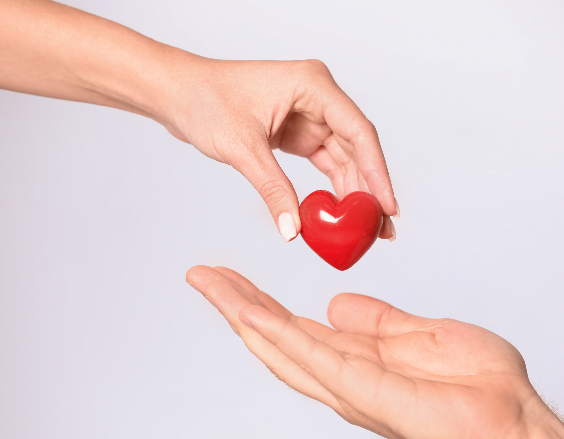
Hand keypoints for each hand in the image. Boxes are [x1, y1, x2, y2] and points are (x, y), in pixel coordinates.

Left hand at [159, 58, 398, 241]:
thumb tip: (294, 229)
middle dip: (370, 190)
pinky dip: (333, 189)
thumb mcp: (242, 148)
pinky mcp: (299, 132)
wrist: (176, 94)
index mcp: (313, 85)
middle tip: (381, 229)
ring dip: (354, 194)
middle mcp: (318, 98)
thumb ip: (273, 189)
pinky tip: (340, 214)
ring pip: (345, 159)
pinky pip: (326, 164)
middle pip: (358, 149)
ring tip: (366, 229)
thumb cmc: (204, 100)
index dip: (378, 172)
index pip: (359, 132)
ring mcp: (310, 115)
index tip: (387, 207)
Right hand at [186, 265, 563, 438]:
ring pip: (282, 346)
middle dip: (237, 305)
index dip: (260, 303)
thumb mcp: (419, 335)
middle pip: (277, 338)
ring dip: (243, 314)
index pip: (296, 328)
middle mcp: (344, 378)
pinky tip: (251, 312)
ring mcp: (351, 387)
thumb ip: (377, 322)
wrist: (512, 421)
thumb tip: (338, 304)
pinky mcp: (365, 393)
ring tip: (211, 284)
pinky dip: (277, 333)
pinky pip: (313, 357)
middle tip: (202, 275)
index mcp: (357, 361)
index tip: (232, 277)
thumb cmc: (479, 387)